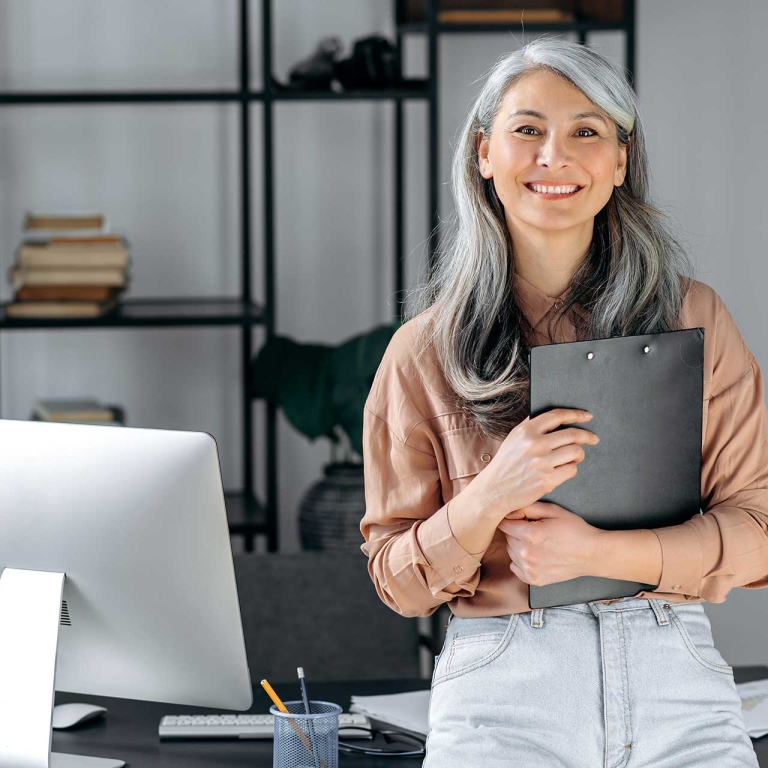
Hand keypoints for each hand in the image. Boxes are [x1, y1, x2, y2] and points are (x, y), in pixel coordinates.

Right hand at [477, 408, 599, 519]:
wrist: (495, 490)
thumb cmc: (505, 464)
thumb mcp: (513, 439)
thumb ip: (530, 426)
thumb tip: (552, 417)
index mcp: (526, 431)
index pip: (557, 416)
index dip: (575, 414)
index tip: (587, 416)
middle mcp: (535, 444)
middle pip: (572, 434)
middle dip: (587, 436)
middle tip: (593, 438)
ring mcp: (542, 462)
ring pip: (576, 452)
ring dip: (578, 455)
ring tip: (573, 457)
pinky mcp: (548, 479)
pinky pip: (572, 470)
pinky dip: (571, 469)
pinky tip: (563, 470)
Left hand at [498, 501, 604, 585]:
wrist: (591, 554)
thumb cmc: (573, 529)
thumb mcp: (552, 510)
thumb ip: (527, 507)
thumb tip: (507, 511)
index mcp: (530, 534)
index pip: (504, 524)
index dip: (512, 519)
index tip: (523, 519)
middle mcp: (526, 554)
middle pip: (507, 538)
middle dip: (516, 532)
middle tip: (535, 530)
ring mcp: (529, 569)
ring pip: (511, 552)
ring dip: (518, 546)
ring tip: (538, 543)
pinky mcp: (533, 580)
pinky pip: (515, 567)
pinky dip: (521, 561)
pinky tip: (536, 555)